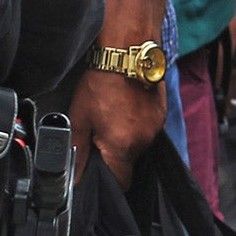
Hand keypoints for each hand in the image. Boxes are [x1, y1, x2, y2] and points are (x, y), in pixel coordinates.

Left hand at [66, 65, 167, 187]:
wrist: (126, 53)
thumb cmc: (101, 83)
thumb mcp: (79, 118)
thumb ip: (76, 151)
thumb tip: (74, 176)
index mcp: (123, 146)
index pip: (120, 182)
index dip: (107, 181)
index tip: (96, 170)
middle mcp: (144, 140)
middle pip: (129, 163)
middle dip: (114, 155)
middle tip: (98, 135)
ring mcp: (156, 126)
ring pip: (139, 145)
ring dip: (126, 139)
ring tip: (111, 117)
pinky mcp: (161, 113)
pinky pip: (147, 129)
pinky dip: (136, 125)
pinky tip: (124, 108)